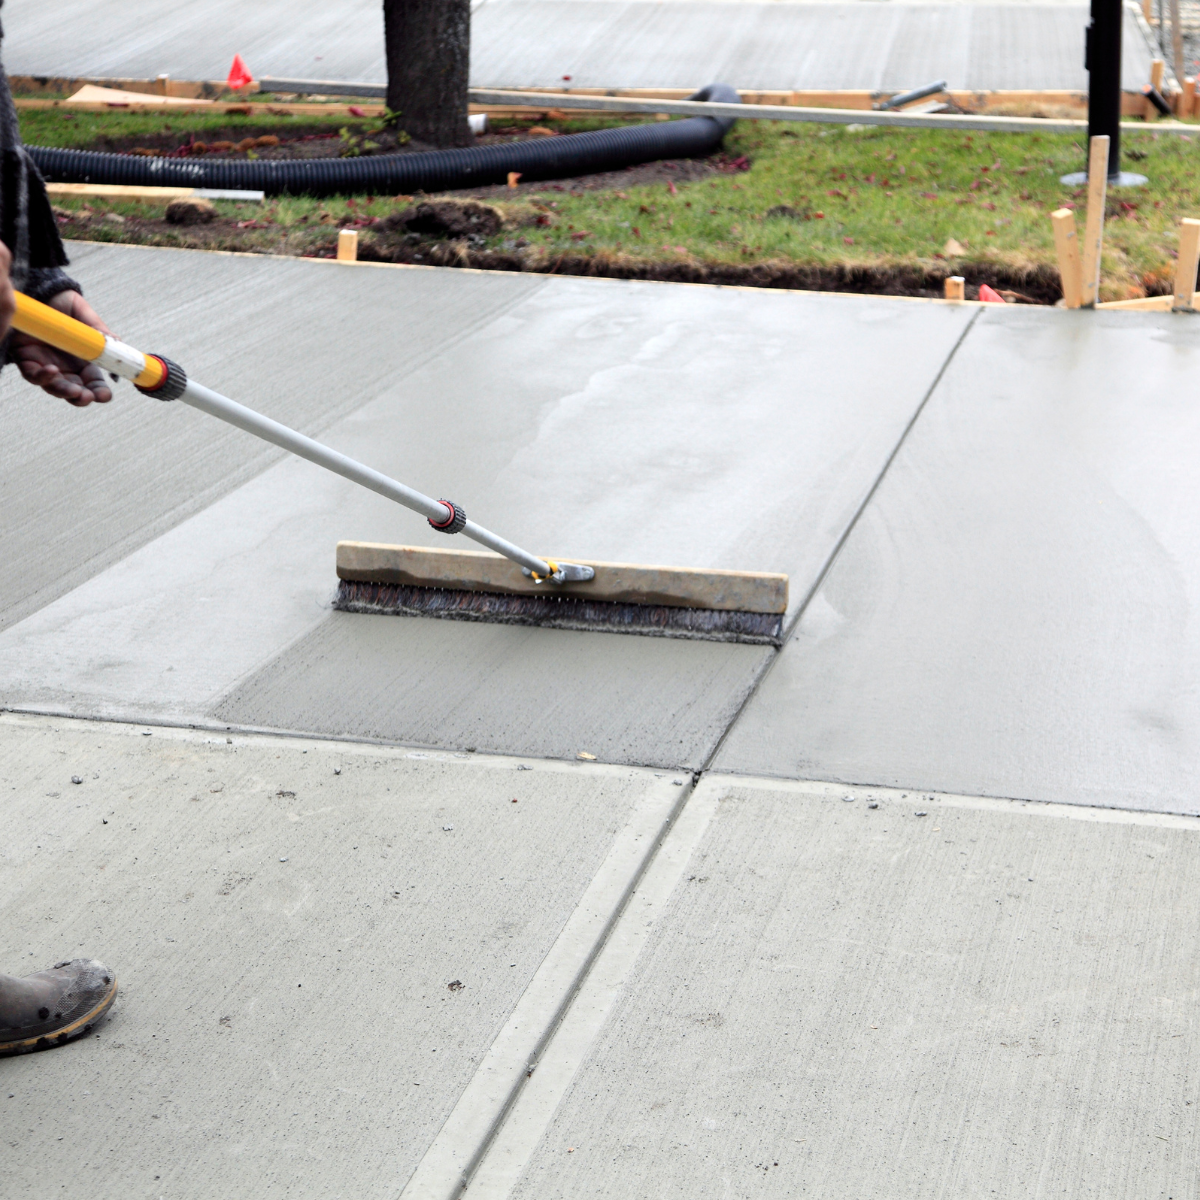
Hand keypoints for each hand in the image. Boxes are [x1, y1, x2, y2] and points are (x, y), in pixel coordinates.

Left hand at [11, 288, 113, 406]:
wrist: (36, 289)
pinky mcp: (25, 358)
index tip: (105, 395)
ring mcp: (45, 364)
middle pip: (75, 391)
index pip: (93, 383)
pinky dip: (42, 377)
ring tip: (75, 391)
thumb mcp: (84, 313)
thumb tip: (117, 343)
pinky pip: (32, 374)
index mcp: (83, 360)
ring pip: (54, 387)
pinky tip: (52, 370)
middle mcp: (64, 366)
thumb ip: (99, 329)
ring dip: (65, 392)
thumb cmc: (61, 301)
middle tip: (88, 396)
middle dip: (82, 398)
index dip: (99, 392)